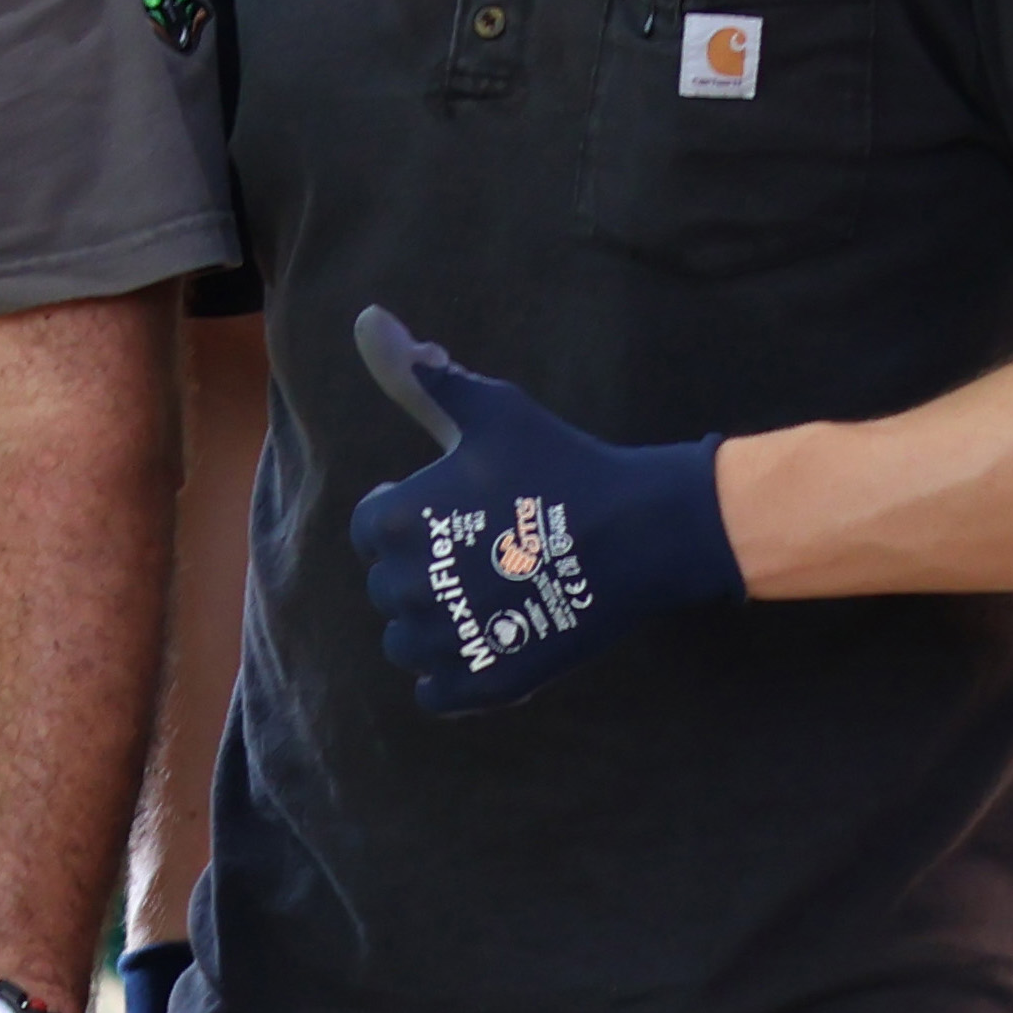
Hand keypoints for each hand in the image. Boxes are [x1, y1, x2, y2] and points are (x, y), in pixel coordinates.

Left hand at [344, 308, 737, 711]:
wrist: (644, 529)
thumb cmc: (563, 464)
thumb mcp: (489, 411)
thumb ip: (418, 377)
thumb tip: (367, 319)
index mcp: (393, 522)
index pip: (369, 531)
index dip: (412, 518)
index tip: (462, 511)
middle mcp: (408, 585)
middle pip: (389, 588)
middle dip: (426, 571)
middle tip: (487, 553)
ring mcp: (448, 638)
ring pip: (406, 644)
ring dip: (433, 629)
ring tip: (488, 599)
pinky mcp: (488, 680)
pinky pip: (436, 693)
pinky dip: (454, 678)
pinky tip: (491, 646)